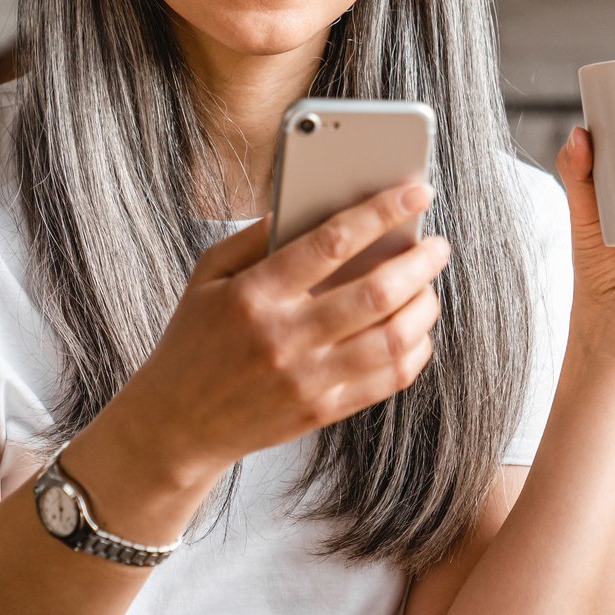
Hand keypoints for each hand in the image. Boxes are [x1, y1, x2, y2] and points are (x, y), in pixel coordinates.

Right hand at [119, 182, 449, 472]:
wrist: (176, 425)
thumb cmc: (194, 340)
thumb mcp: (208, 275)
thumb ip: (256, 236)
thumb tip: (311, 205)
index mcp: (255, 293)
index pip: (332, 241)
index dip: (382, 211)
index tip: (416, 190)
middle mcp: (285, 337)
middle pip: (376, 292)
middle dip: (420, 261)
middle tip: (438, 246)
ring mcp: (307, 379)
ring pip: (393, 339)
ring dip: (425, 306)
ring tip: (429, 286)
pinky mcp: (322, 411)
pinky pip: (389, 379)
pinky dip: (415, 350)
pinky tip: (416, 331)